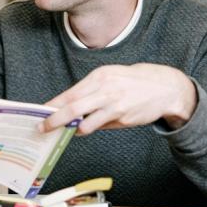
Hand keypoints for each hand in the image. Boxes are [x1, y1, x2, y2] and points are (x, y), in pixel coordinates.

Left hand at [38, 63, 197, 135]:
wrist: (166, 87)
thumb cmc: (133, 82)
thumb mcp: (110, 77)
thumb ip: (91, 91)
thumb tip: (70, 108)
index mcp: (99, 77)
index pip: (70, 94)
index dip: (53, 105)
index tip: (40, 112)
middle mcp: (104, 89)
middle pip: (71, 108)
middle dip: (53, 120)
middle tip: (42, 128)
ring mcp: (113, 104)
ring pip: (83, 121)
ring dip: (71, 128)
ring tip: (65, 130)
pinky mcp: (122, 118)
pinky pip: (99, 126)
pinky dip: (89, 129)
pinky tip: (86, 129)